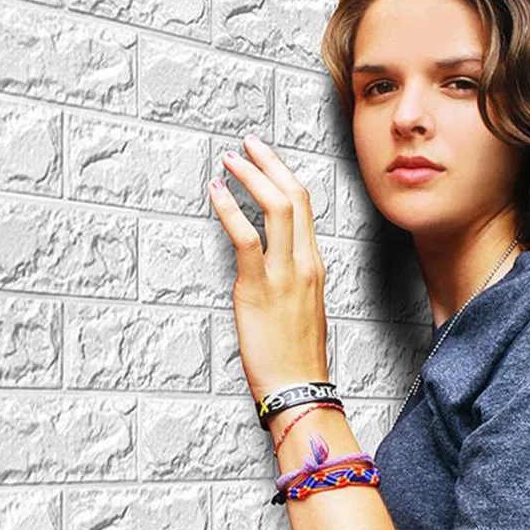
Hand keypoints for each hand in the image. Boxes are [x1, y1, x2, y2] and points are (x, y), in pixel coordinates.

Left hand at [209, 134, 329, 403]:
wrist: (298, 387)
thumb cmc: (296, 355)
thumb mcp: (303, 308)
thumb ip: (293, 279)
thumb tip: (274, 264)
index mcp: (314, 265)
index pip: (305, 207)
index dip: (284, 175)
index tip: (265, 158)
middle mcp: (304, 262)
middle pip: (294, 195)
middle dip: (270, 162)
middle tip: (247, 143)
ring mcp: (284, 274)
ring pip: (275, 207)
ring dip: (250, 176)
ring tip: (228, 160)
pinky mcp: (257, 288)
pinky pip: (245, 238)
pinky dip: (228, 208)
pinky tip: (215, 191)